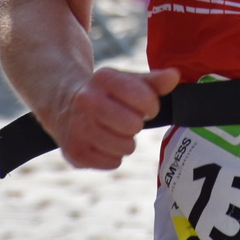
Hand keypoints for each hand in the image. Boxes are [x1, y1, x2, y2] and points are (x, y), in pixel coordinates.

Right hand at [51, 66, 178, 170]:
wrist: (65, 104)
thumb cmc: (107, 93)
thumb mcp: (128, 81)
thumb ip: (154, 81)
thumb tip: (174, 76)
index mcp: (104, 78)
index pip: (146, 99)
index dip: (151, 106)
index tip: (143, 106)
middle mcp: (86, 100)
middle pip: (133, 125)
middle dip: (135, 125)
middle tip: (126, 120)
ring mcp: (77, 127)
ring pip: (125, 147)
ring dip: (125, 142)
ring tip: (114, 131)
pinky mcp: (74, 151)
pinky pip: (113, 163)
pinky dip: (112, 156)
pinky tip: (102, 142)